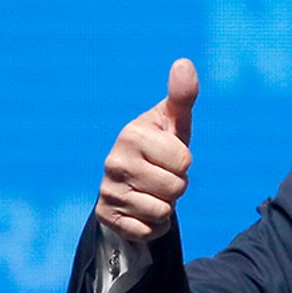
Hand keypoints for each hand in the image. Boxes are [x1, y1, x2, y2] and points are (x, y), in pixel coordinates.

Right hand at [96, 59, 198, 241]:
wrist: (134, 182)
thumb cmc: (162, 146)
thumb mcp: (175, 122)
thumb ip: (182, 96)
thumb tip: (184, 62)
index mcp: (131, 133)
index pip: (184, 161)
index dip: (184, 162)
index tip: (168, 156)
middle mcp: (114, 161)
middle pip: (176, 188)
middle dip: (177, 186)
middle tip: (161, 175)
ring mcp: (108, 190)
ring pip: (163, 211)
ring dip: (166, 206)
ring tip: (152, 190)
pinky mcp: (107, 216)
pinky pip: (148, 230)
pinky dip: (154, 225)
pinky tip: (143, 210)